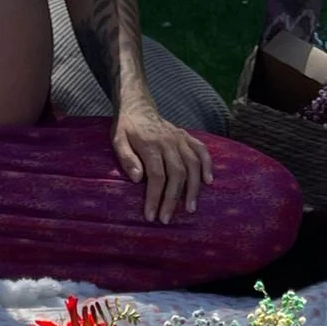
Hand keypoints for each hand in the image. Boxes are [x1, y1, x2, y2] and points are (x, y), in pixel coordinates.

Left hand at [113, 102, 214, 223]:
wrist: (138, 106)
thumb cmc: (126, 128)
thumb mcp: (118, 140)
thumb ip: (126, 158)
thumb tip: (136, 179)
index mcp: (150, 144)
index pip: (156, 175)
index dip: (154, 197)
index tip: (151, 216)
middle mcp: (168, 142)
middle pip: (176, 174)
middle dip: (172, 199)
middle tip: (166, 219)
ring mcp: (180, 139)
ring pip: (192, 165)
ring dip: (193, 189)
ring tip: (190, 209)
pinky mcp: (187, 137)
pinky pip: (202, 151)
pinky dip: (208, 166)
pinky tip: (208, 182)